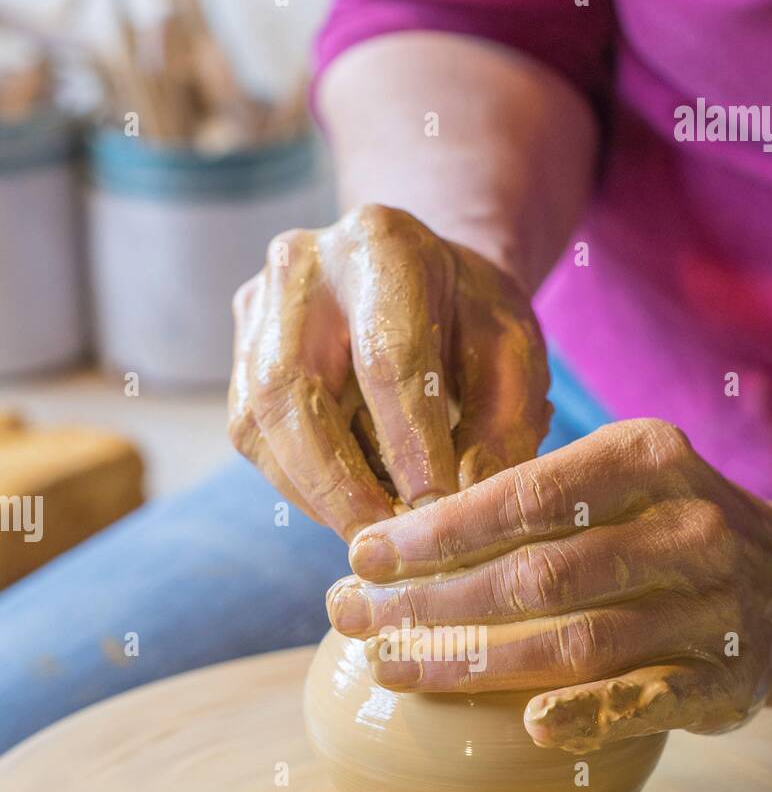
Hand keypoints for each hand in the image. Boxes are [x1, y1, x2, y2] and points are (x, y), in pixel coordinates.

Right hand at [228, 204, 550, 539]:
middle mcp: (300, 267)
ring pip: (260, 423)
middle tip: (384, 547)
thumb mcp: (512, 356)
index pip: (386, 358)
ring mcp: (256, 311)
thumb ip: (501, 425)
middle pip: (293, 390)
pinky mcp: (239, 358)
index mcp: (381, 244)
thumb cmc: (473, 321)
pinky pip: (255, 440)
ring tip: (371, 538)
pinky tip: (346, 509)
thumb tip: (463, 510)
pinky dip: (301, 487)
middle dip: (339, 485)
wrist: (420, 281)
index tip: (438, 512)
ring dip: (314, 495)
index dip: (409, 445)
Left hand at [327, 419, 771, 750]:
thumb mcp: (622, 484)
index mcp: (649, 459)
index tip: (362, 556)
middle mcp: (686, 529)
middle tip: (349, 619)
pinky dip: (592, 715)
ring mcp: (713, 610)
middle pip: (537, 575)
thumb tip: (402, 543)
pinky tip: (530, 727)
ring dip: (474, 663)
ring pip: (577, 643)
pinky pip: (650, 701)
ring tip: (393, 672)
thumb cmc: (670, 531)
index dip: (434, 531)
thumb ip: (537, 502)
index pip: (524, 496)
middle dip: (430, 602)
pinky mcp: (730, 683)